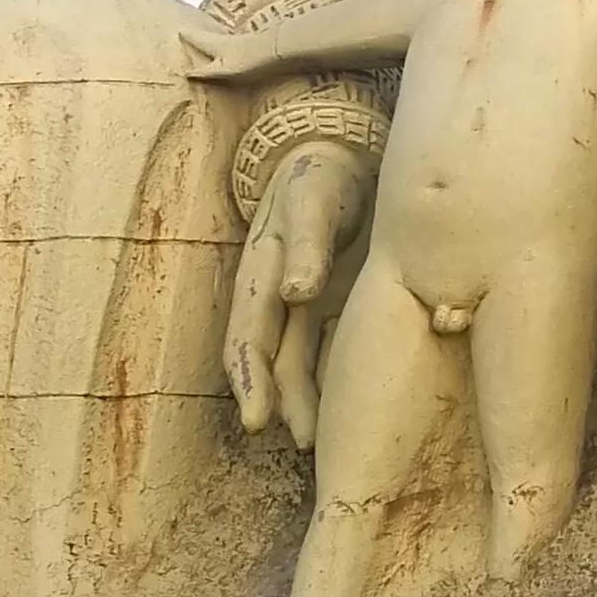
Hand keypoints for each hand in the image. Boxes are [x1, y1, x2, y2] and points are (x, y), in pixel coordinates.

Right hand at [225, 137, 371, 446]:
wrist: (339, 152)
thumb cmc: (321, 176)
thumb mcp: (312, 200)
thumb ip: (307, 245)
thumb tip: (297, 293)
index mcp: (260, 274)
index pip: (247, 338)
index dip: (249, 382)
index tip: (256, 421)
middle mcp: (276, 297)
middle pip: (271, 362)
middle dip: (283, 405)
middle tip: (308, 444)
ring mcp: (304, 304)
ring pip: (298, 362)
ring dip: (307, 400)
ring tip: (324, 439)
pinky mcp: (333, 302)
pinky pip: (327, 347)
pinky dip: (331, 376)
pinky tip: (350, 404)